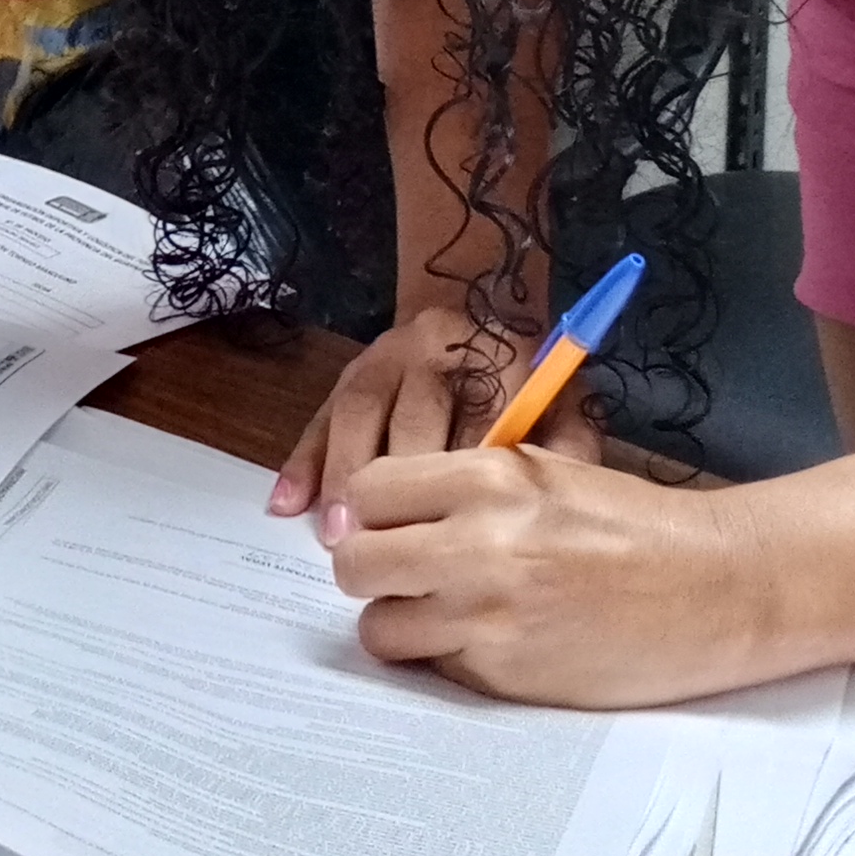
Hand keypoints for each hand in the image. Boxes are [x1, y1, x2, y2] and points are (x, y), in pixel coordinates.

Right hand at [267, 300, 600, 519]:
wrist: (477, 298)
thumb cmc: (525, 380)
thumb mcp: (565, 402)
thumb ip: (567, 449)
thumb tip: (562, 502)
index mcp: (502, 360)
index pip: (481, 427)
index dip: (463, 489)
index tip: (455, 547)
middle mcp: (441, 351)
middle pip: (414, 421)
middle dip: (400, 493)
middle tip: (387, 557)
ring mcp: (388, 356)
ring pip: (360, 415)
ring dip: (345, 480)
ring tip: (337, 539)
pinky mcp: (350, 368)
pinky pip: (321, 414)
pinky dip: (303, 461)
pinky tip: (287, 504)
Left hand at [324, 446, 752, 706]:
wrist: (715, 589)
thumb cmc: (633, 524)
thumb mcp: (544, 472)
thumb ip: (461, 485)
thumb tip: (372, 507)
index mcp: (488, 480)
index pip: (367, 491)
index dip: (366, 512)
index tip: (379, 525)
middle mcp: (477, 547)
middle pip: (355, 563)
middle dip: (369, 569)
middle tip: (399, 573)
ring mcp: (487, 619)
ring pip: (378, 627)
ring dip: (399, 622)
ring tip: (441, 613)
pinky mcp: (505, 678)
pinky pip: (433, 668)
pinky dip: (445, 659)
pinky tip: (488, 641)